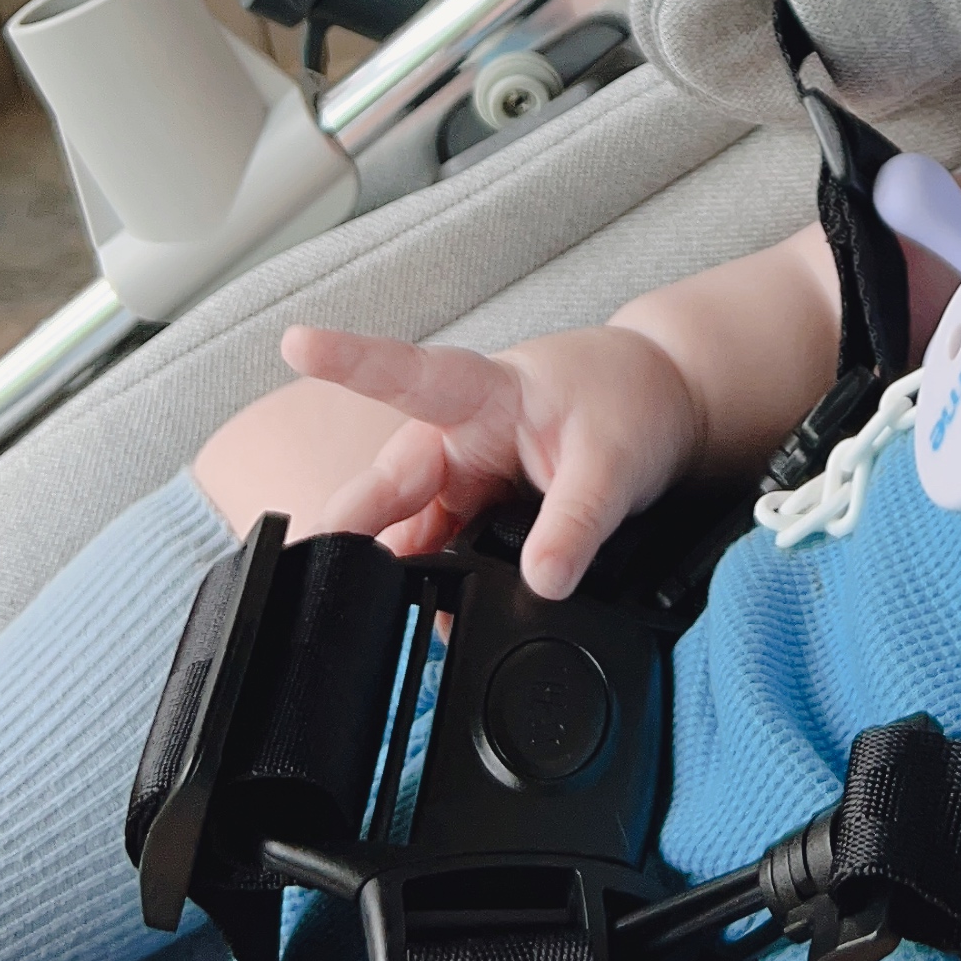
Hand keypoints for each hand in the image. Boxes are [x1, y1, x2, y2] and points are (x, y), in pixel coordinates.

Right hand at [282, 321, 699, 598]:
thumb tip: (543, 582)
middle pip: (390, 482)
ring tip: (366, 613)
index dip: (350, 359)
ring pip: (407, 528)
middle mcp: (459, 437)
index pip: (408, 372)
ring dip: (389, 568)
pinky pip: (439, 553)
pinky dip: (429, 585)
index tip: (298, 342)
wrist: (662, 413)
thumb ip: (577, 521)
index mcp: (485, 392)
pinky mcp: (476, 518)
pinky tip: (426, 618)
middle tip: (314, 570)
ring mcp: (463, 481)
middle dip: (349, 522)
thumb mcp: (614, 460)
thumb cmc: (628, 404)